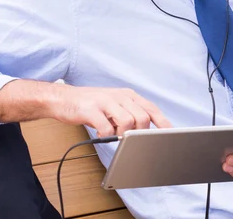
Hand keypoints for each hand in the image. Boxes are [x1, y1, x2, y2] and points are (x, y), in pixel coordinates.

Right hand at [52, 86, 171, 136]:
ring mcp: (104, 101)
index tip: (170, 134)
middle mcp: (118, 96)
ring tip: (112, 133)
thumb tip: (146, 130)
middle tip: (127, 137)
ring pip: (127, 122)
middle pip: (142, 117)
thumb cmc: (91, 105)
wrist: (63, 99)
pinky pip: (106, 127)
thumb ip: (130, 114)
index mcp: (127, 95)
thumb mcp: (114, 105)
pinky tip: (100, 133)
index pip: (150, 108)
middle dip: (139, 132)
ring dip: (122, 134)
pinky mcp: (91, 109)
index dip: (162, 122)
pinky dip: (106, 135)